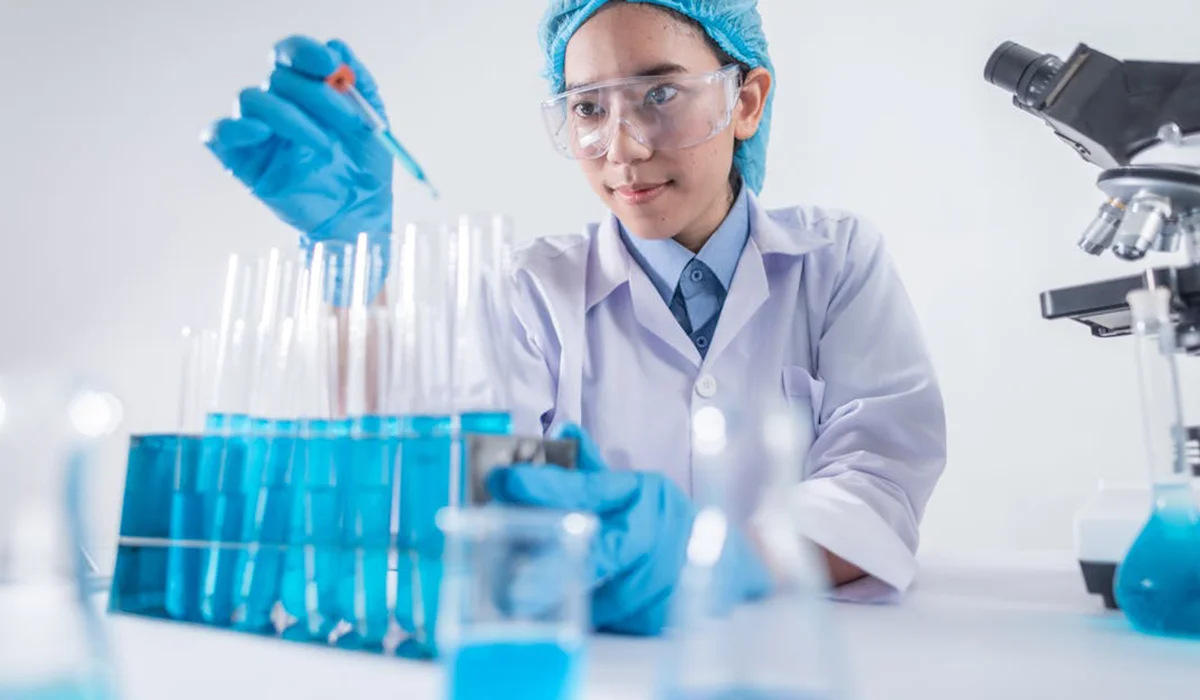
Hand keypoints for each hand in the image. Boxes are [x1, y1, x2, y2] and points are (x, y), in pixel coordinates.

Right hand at [204, 35, 392, 250]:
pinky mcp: (242, 161)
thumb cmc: (363, 169)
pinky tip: (262, 134)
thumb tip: (337, 47)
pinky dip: (235, 128)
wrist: (359, 213)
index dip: (304, 52)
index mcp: (305, 91)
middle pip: (277, 77)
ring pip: (251, 99)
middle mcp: (278, 106)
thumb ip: (359, 83)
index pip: (290, 55)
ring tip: (323, 146)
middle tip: (348, 122)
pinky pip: (218, 133)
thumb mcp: (372, 122)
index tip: (330, 66)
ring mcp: (258, 133)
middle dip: (316, 95)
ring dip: (290, 117)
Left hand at [486, 424, 771, 634]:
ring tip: (530, 603)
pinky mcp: (666, 618)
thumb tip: (563, 430)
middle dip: (551, 572)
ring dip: (565, 602)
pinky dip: (590, 621)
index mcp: (639, 494)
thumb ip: (593, 470)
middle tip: (510, 590)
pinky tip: (573, 618)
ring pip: (602, 597)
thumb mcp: (634, 489)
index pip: (586, 488)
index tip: (500, 481)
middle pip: (598, 553)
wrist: (725, 565)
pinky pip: (615, 624)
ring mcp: (663, 578)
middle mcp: (652, 533)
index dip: (542, 485)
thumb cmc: (663, 523)